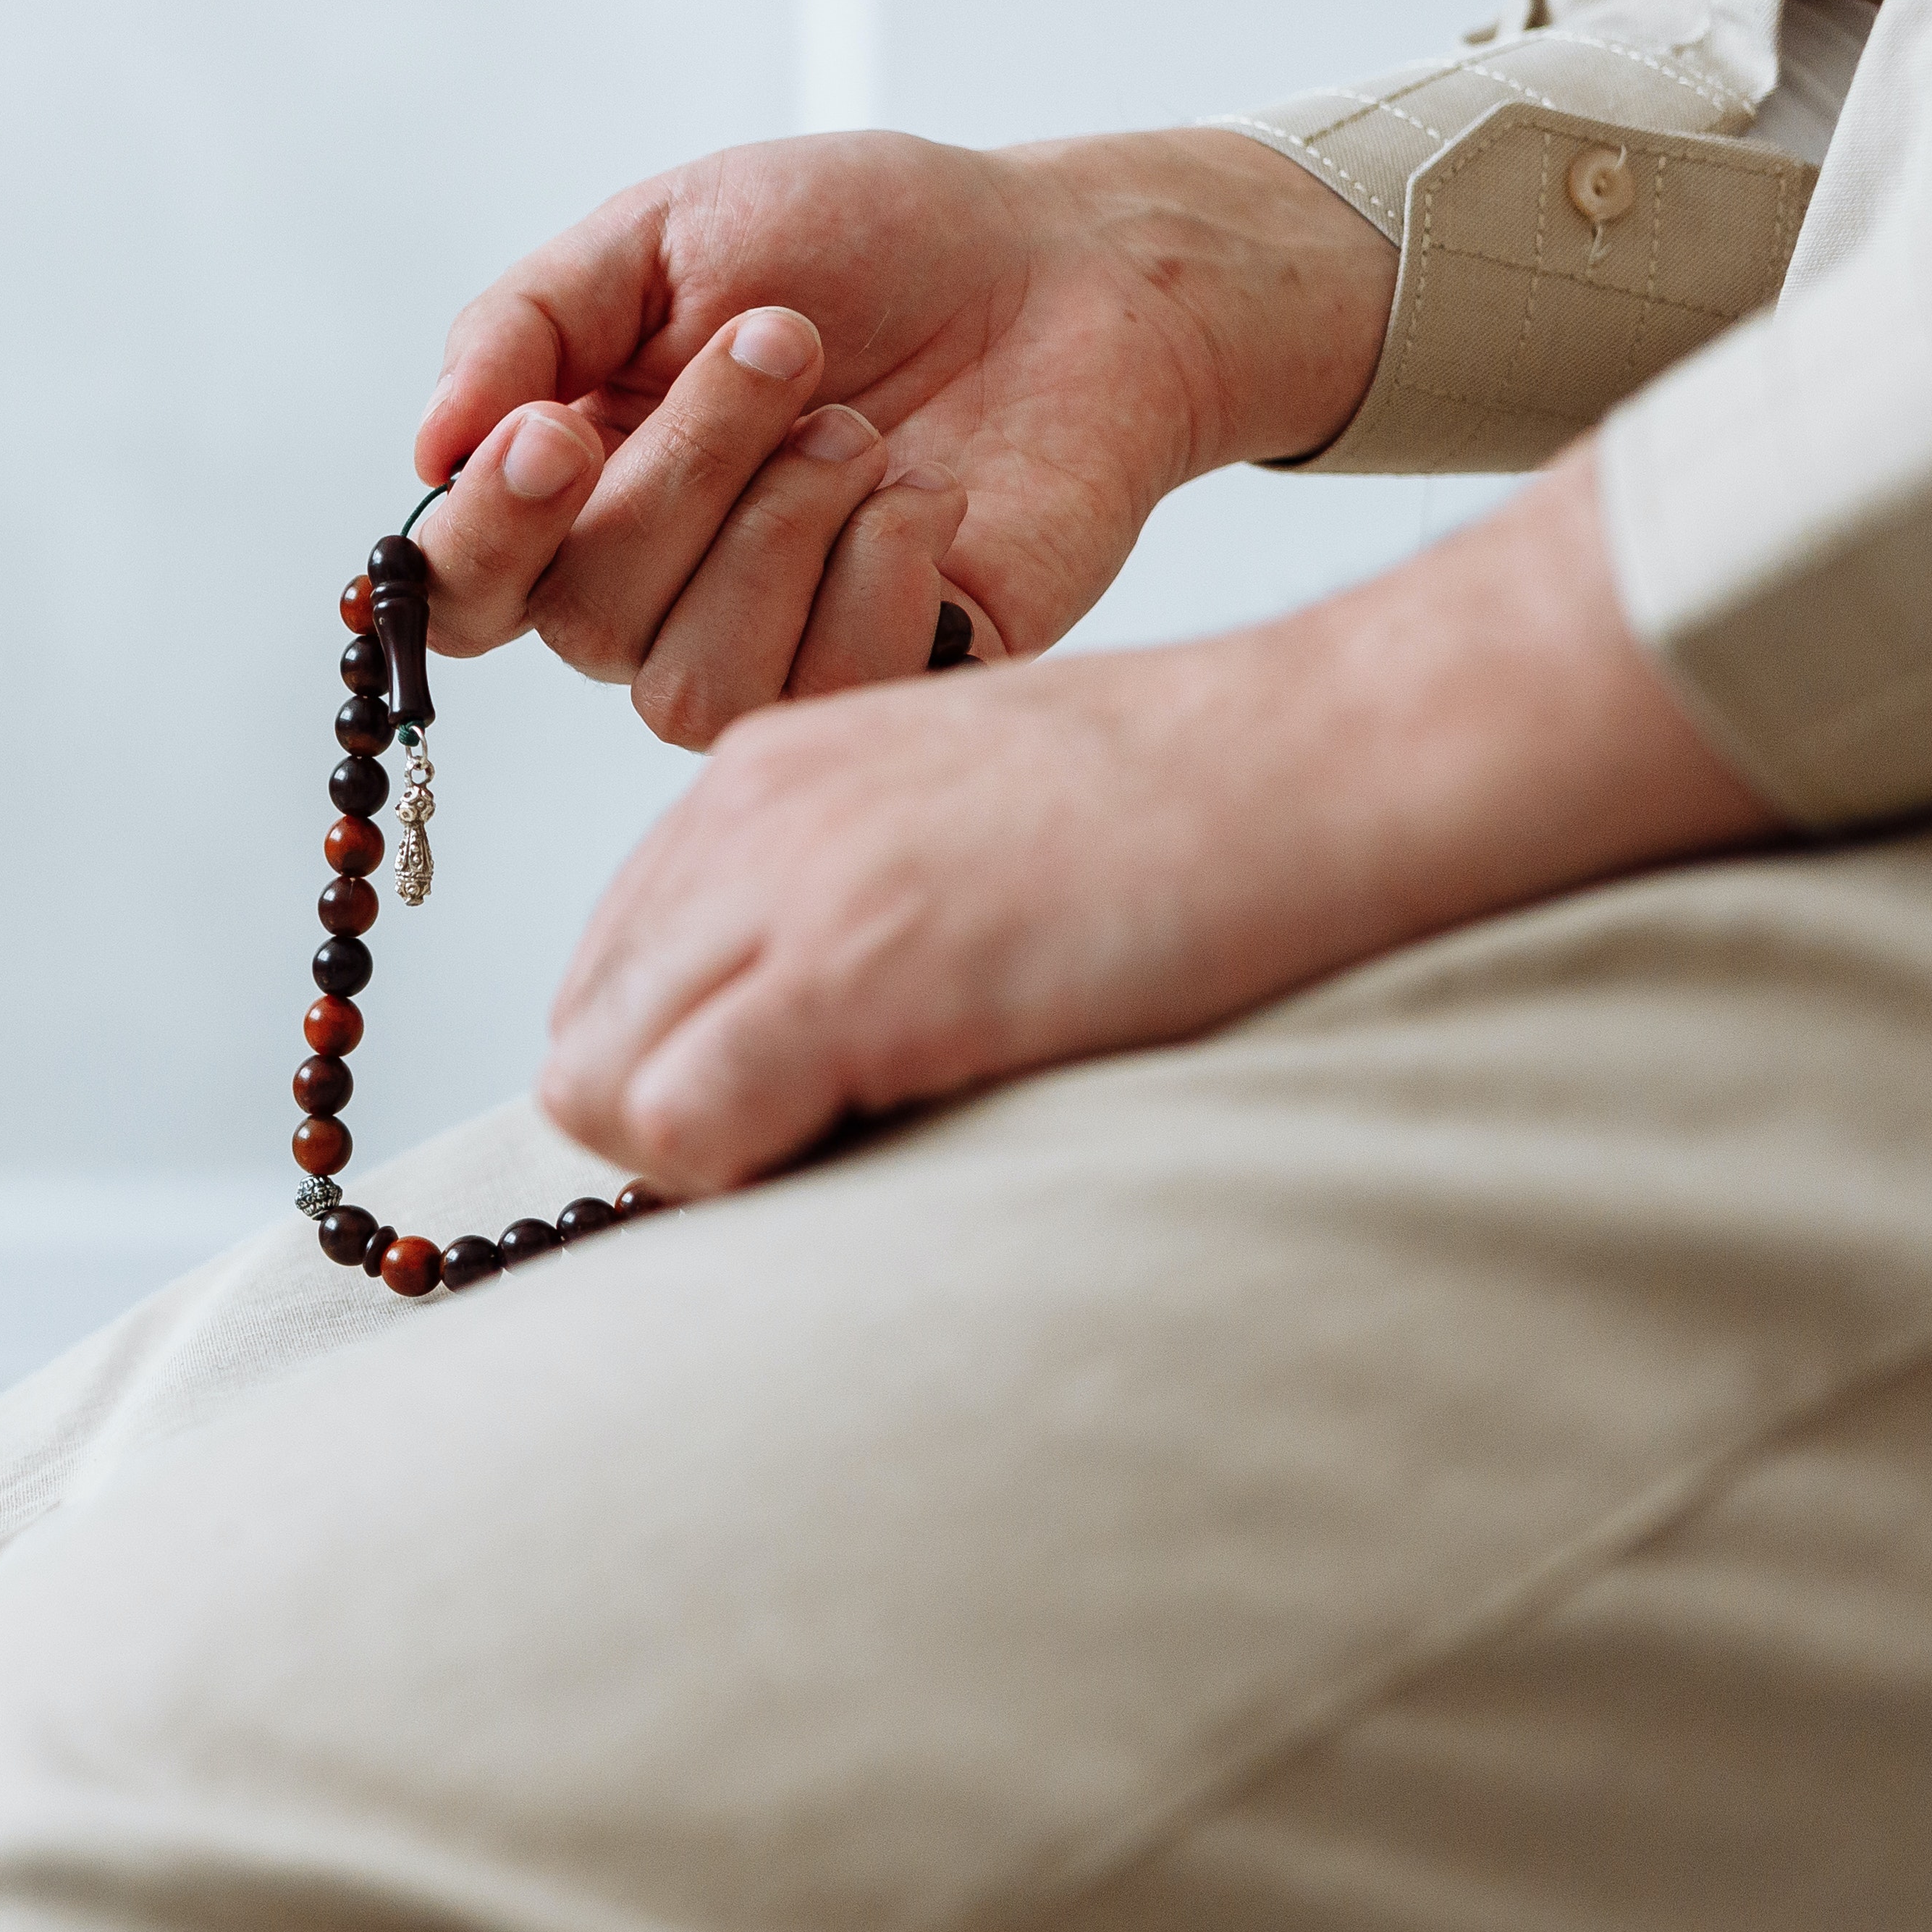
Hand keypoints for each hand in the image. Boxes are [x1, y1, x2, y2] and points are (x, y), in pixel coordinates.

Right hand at [408, 128, 1398, 745]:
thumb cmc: (868, 242)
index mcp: (571, 494)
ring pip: (688, 682)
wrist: (1072, 266)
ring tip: (860, 425)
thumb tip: (431, 443)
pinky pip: (825, 688)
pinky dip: (881, 564)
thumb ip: (528, 322)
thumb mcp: (671, 229)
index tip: (554, 433)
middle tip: (790, 339)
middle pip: (582, 621)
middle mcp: (647, 599)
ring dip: (783, 524)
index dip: (487, 536)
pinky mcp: (884, 688)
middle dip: (688, 465)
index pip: (458, 590)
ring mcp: (763, 655)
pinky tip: (928, 491)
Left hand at [535, 453, 1781, 1190]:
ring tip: (864, 1146)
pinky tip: (873, 1147)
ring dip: (707, 1161)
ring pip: (603, 1092)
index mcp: (762, 780)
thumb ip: (844, 917)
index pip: (613, 975)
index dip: (680, 1073)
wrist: (1346, 755)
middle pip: (585, 1041)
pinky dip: (743, 1177)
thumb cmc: (1200, 821)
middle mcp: (742, 818)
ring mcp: (788, 887)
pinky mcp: (849, 968)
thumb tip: (771, 1065)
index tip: (797, 1113)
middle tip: (826, 1152)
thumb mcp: (964, 833)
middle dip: (674, 1132)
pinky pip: (681, 1125)